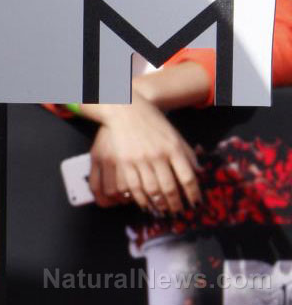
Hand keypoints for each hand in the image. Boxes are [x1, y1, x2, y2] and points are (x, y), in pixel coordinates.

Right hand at [86, 96, 202, 214]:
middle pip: (169, 187)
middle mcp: (157, 155)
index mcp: (173, 148)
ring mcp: (139, 159)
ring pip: (151, 190)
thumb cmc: (152, 122)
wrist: (125, 109)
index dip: (193, 194)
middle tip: (178, 213)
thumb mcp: (175, 136)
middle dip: (175, 204)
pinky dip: (140, 198)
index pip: (188, 178)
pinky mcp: (123, 161)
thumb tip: (199, 173)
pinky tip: (145, 204)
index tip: (196, 204)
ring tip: (163, 211)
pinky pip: (133, 186)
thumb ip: (187, 154)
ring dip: (159, 204)